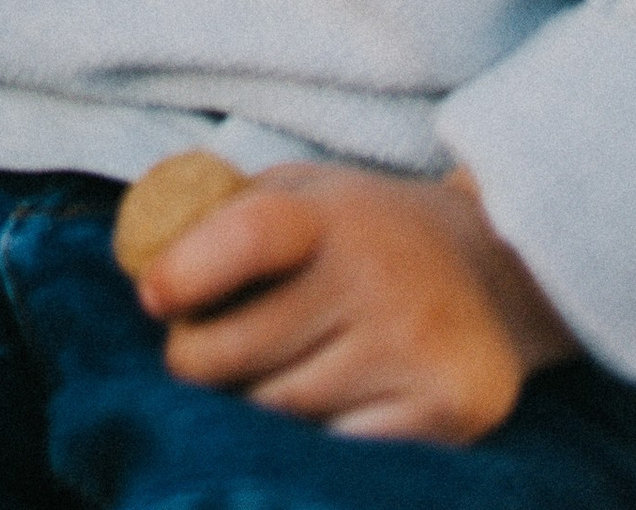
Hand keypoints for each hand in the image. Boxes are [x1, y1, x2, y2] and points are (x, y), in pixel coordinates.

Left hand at [142, 162, 577, 443]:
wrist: (497, 266)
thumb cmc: (366, 229)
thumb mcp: (304, 189)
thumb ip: (227, 213)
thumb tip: (139, 254)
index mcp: (332, 215)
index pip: (248, 238)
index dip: (187, 272)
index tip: (153, 298)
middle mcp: (378, 279)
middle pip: (247, 348)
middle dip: (199, 360)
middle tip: (190, 356)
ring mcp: (416, 349)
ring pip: (285, 408)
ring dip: (250, 404)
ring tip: (253, 380)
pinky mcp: (448, 412)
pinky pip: (342, 447)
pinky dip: (313, 438)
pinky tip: (315, 409)